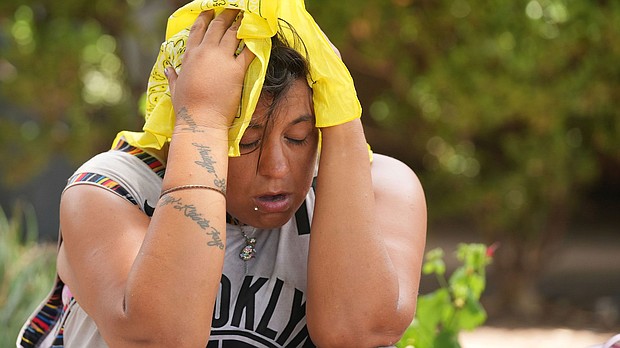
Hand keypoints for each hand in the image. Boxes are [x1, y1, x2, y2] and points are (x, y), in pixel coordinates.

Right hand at [165, 10, 254, 130]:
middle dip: (226, 15)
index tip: (210, 10)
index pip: (197, 29)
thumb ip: (173, 76)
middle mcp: (205, 52)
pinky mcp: (236, 69)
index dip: (205, 17)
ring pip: (233, 33)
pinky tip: (258, 36)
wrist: (201, 121)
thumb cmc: (187, 108)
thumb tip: (167, 69)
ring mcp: (221, 59)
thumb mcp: (175, 88)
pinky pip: (248, 52)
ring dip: (240, 23)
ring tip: (246, 17)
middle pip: (217, 26)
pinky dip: (254, 42)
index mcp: (189, 56)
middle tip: (233, 9)